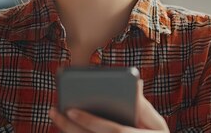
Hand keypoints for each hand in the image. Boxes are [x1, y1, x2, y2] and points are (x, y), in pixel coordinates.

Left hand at [49, 80, 168, 132]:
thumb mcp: (157, 125)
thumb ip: (144, 107)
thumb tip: (137, 83)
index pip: (112, 130)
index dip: (90, 121)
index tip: (71, 111)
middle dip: (70, 127)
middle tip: (54, 111)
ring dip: (68, 131)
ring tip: (55, 115)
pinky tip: (65, 125)